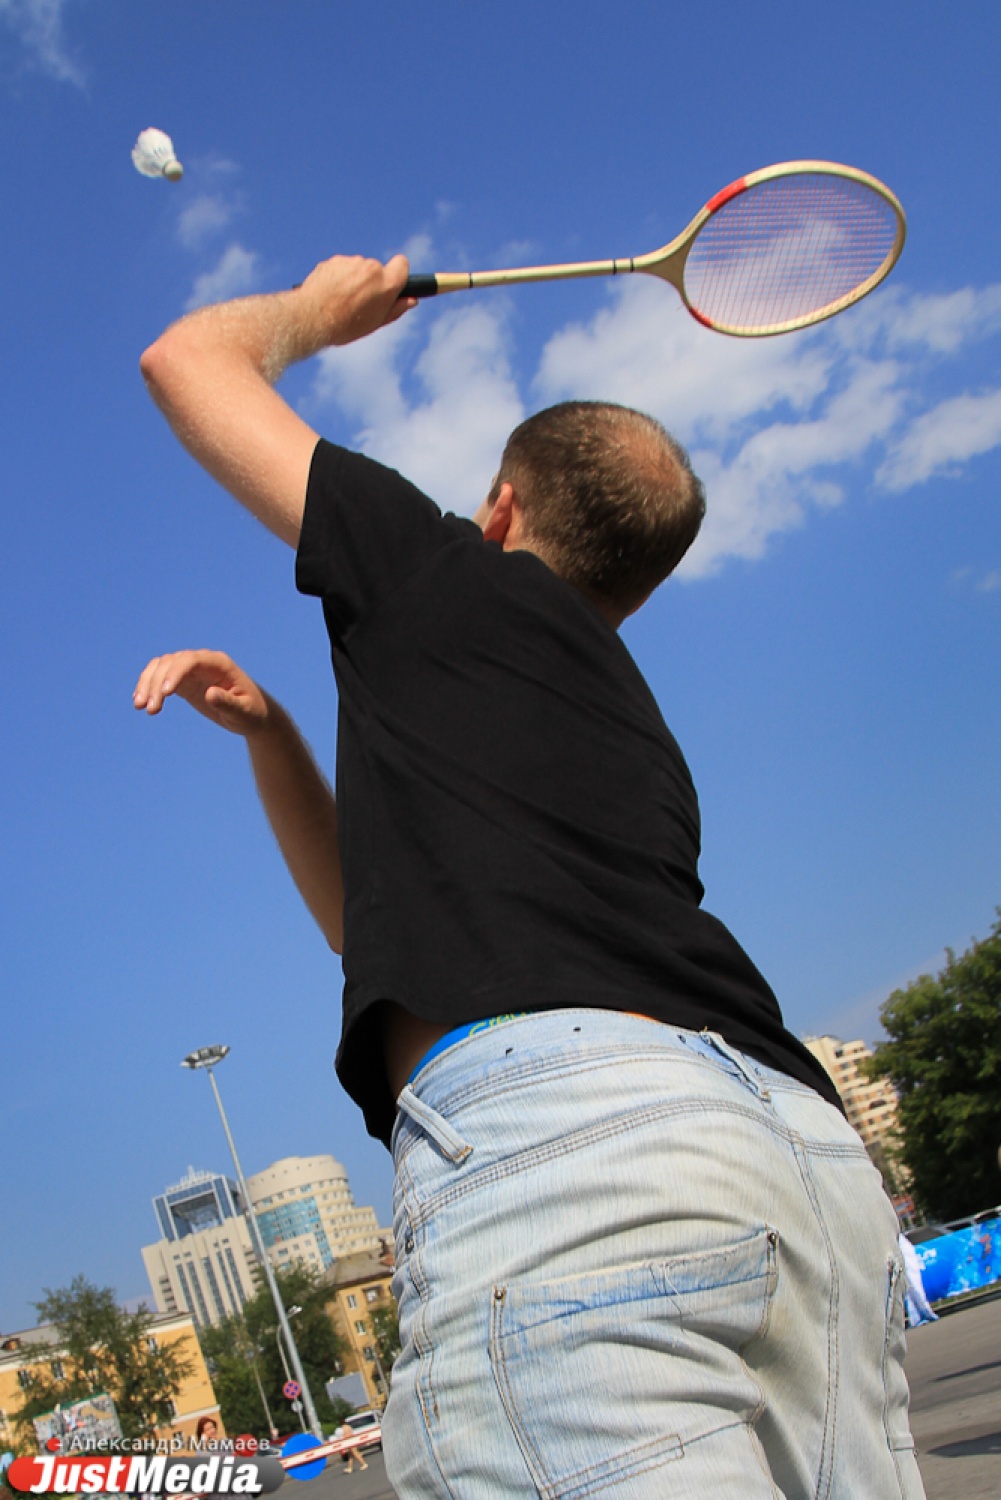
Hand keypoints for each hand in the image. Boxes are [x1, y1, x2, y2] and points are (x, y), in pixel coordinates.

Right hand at [133, 650, 269, 737]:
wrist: (253, 716)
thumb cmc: (252, 713)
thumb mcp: (244, 712)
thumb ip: (228, 703)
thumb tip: (210, 694)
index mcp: (220, 664)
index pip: (191, 660)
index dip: (175, 672)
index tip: (166, 693)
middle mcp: (203, 662)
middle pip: (172, 662)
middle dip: (157, 683)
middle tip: (150, 709)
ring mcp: (191, 670)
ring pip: (161, 667)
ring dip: (147, 684)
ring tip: (140, 707)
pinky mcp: (184, 681)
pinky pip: (161, 677)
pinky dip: (148, 687)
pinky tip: (140, 702)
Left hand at [296, 253, 416, 347]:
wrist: (312, 318)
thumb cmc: (345, 326)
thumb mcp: (375, 322)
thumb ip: (395, 309)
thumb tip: (411, 300)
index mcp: (386, 283)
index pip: (402, 263)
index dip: (398, 272)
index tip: (392, 282)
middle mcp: (371, 267)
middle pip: (376, 269)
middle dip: (370, 282)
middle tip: (359, 302)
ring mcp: (351, 262)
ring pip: (357, 269)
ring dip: (353, 280)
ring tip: (340, 301)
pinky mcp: (334, 260)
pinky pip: (340, 268)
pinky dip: (337, 278)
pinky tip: (329, 294)